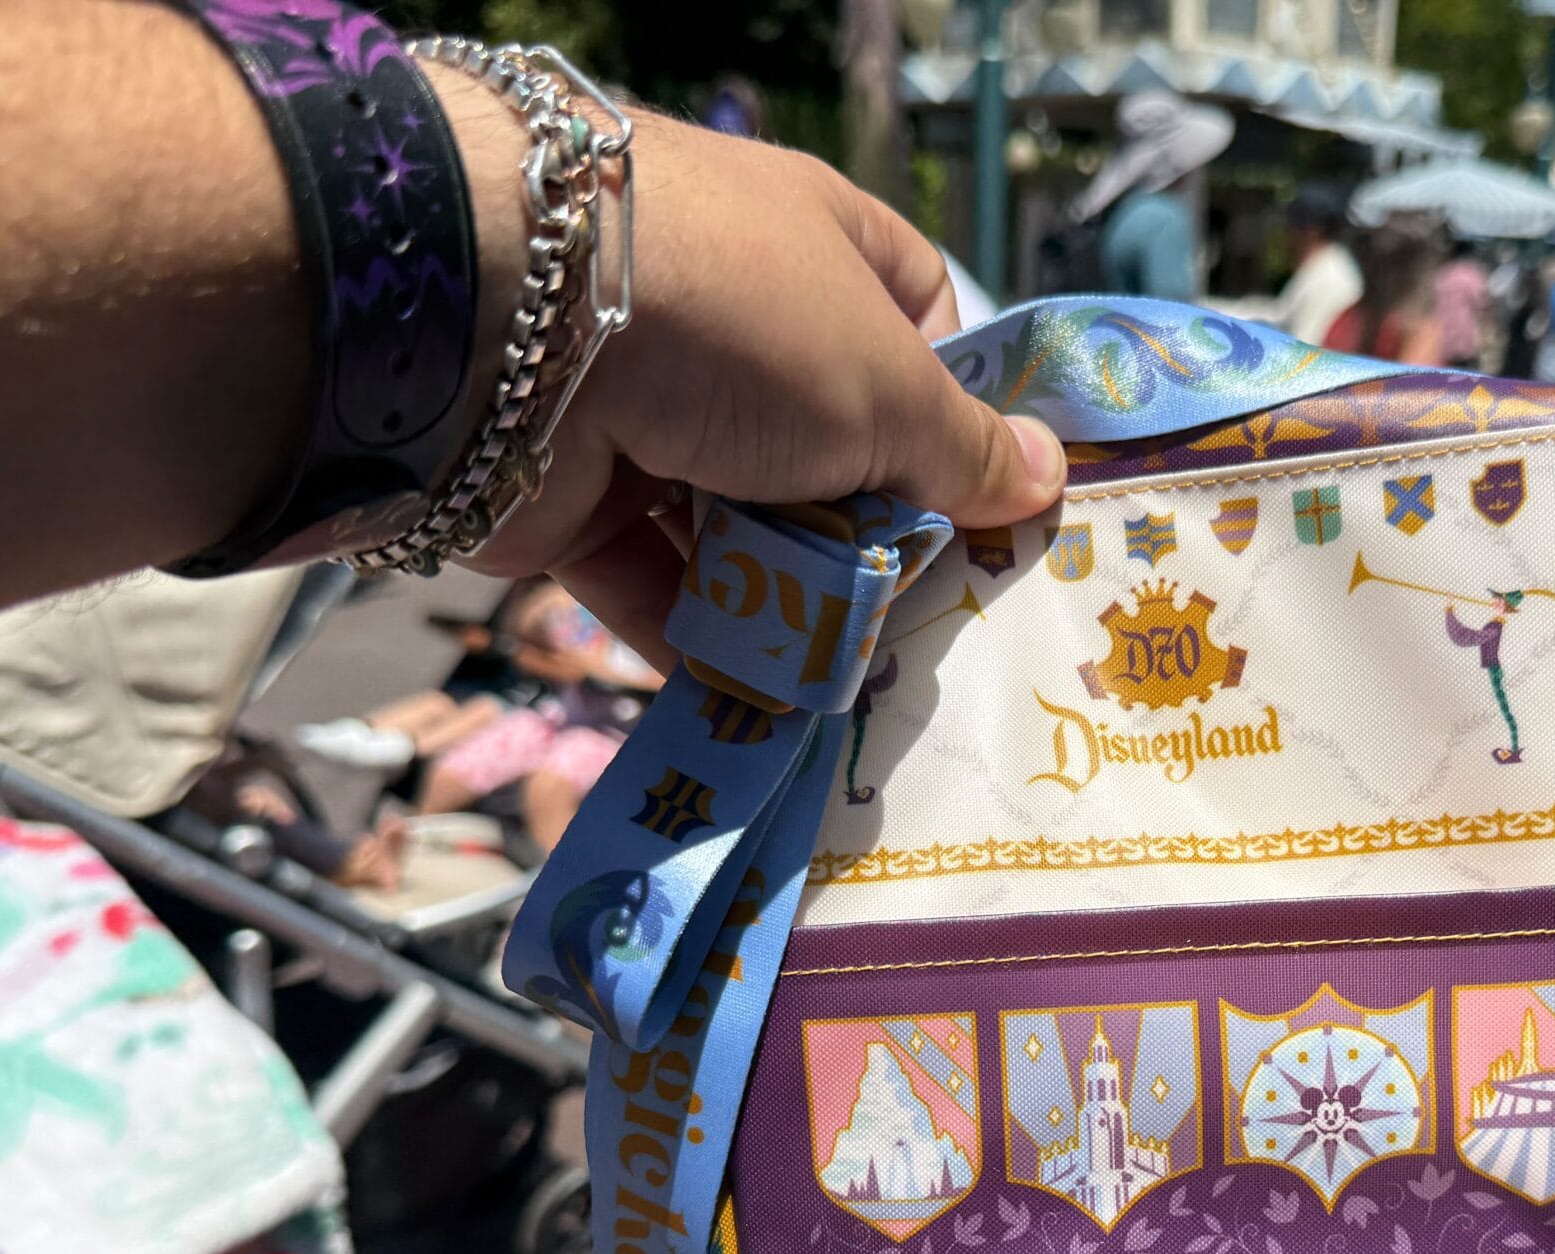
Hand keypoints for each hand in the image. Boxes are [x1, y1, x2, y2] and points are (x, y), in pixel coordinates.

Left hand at [452, 97, 1066, 663]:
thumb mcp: (885, 386)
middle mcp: (731, 321)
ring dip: (791, 600)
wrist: (504, 327)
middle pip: (831, 443)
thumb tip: (1049, 477)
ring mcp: (648, 410)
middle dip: (873, 529)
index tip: (982, 487)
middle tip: (925, 611)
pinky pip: (660, 585)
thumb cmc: (738, 320)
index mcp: (815, 248)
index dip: (953, 399)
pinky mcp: (576, 500)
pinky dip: (707, 644)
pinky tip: (763, 704)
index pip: (911, 312)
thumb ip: (963, 451)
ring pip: (744, 525)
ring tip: (851, 675)